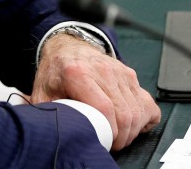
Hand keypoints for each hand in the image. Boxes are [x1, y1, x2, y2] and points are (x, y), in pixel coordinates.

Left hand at [31, 34, 160, 150]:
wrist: (67, 47)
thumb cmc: (56, 72)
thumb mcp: (42, 93)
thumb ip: (44, 112)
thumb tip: (45, 132)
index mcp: (78, 74)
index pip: (104, 108)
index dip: (108, 131)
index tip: (104, 141)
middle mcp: (103, 70)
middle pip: (125, 113)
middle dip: (121, 137)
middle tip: (111, 143)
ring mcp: (120, 71)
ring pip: (138, 110)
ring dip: (132, 130)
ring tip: (119, 136)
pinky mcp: (130, 75)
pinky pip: (147, 103)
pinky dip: (145, 118)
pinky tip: (133, 123)